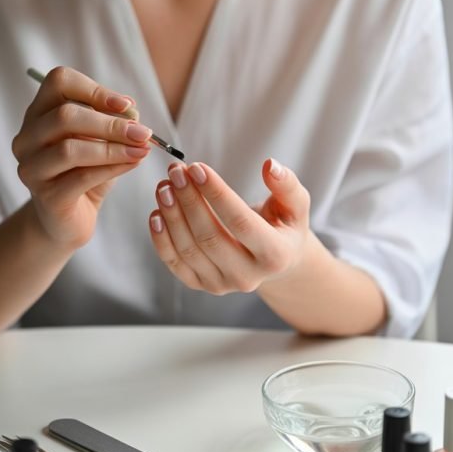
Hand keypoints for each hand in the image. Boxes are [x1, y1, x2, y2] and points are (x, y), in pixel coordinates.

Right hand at [12, 66, 151, 247]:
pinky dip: (113, 168)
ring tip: (142, 149)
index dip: (95, 90)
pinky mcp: (45, 197)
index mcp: (38, 113)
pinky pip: (81, 177)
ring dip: (114, 147)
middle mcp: (27, 138)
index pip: (58, 82)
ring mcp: (31, 168)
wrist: (67, 220)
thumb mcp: (102, 141)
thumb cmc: (85, 172)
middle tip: (143, 133)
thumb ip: (114, 122)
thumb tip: (132, 113)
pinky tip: (133, 164)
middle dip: (111, 123)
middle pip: (64, 116)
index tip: (127, 105)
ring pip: (71, 148)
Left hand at [148, 157, 310, 293]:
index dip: (217, 194)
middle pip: (210, 237)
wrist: (274, 260)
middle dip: (189, 201)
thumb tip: (270, 166)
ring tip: (164, 186)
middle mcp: (248, 277)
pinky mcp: (202, 285)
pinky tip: (157, 213)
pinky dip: (161, 239)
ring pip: (189, 250)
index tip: (197, 168)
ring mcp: (222, 285)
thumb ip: (286, 185)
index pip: (241, 222)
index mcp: (275, 256)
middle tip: (176, 172)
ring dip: (172, 215)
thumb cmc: (283, 225)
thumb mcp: (296, 205)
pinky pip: (175, 263)